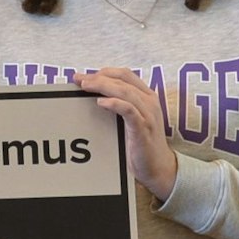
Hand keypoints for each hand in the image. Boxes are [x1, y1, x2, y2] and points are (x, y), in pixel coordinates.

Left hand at [73, 68, 175, 201]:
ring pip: (124, 91)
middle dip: (98, 77)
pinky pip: (129, 111)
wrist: (158, 167)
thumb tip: (96, 95)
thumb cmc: (142, 143)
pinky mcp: (143, 129)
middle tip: (79, 79)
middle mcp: (149, 102)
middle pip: (122, 80)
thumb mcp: (133, 119)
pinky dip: (114, 103)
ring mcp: (147, 114)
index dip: (103, 71)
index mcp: (146, 96)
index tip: (84, 75)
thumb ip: (121, 105)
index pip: (124, 74)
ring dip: (102, 86)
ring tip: (85, 86)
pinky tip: (101, 102)